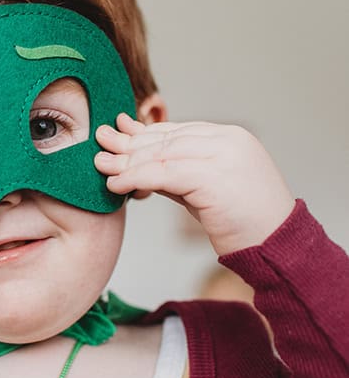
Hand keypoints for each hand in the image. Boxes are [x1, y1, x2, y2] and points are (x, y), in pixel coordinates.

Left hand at [94, 113, 294, 255]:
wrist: (277, 246)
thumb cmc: (241, 222)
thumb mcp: (203, 189)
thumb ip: (174, 171)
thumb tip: (132, 163)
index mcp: (230, 137)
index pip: (177, 130)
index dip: (144, 132)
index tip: (118, 131)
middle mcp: (228, 140)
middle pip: (166, 140)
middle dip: (129, 144)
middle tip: (100, 144)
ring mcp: (224, 156)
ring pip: (162, 154)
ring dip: (127, 161)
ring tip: (102, 166)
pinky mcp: (215, 177)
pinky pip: (164, 174)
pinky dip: (135, 178)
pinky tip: (116, 185)